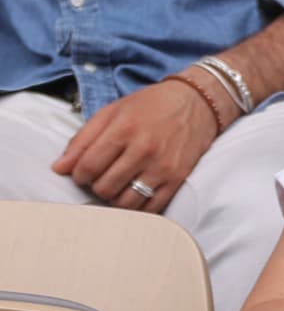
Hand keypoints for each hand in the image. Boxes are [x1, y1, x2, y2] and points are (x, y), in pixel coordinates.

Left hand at [50, 78, 221, 212]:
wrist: (196, 104)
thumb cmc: (151, 105)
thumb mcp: (112, 112)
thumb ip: (83, 139)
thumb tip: (60, 168)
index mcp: (123, 130)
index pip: (87, 167)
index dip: (78, 174)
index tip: (83, 171)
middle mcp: (143, 150)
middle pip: (105, 188)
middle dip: (96, 186)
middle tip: (101, 178)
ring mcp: (162, 167)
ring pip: (127, 202)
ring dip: (116, 198)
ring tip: (117, 186)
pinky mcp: (177, 179)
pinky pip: (152, 206)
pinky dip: (138, 206)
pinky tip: (135, 193)